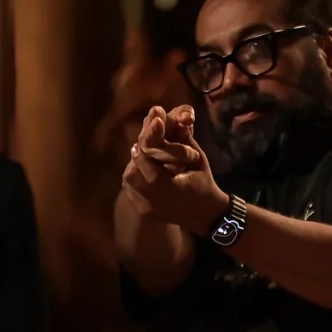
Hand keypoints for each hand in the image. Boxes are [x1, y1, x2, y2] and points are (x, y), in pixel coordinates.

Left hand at [122, 104, 227, 234]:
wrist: (203, 214)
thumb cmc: (203, 182)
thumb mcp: (199, 160)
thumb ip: (184, 140)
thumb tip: (174, 117)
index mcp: (174, 191)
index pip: (151, 172)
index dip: (143, 155)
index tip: (139, 142)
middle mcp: (157, 203)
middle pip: (132, 177)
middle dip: (136, 159)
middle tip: (140, 148)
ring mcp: (147, 209)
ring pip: (129, 183)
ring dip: (134, 167)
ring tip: (143, 159)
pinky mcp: (142, 212)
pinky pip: (130, 190)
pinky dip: (135, 178)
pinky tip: (144, 172)